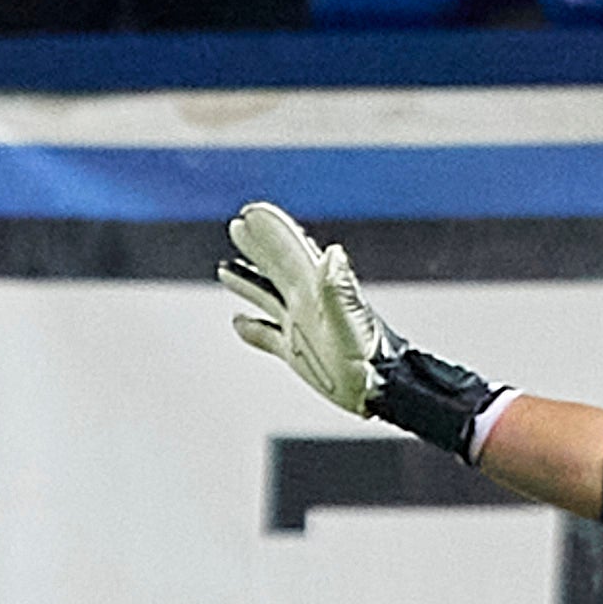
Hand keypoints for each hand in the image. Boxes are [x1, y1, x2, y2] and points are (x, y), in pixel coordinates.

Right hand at [220, 200, 388, 418]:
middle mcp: (307, 303)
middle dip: (258, 246)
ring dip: (247, 282)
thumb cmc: (367, 358)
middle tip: (238, 224)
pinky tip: (237, 321)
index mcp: (317, 289)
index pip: (291, 251)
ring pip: (267, 297)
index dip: (273, 230)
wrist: (378, 390)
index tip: (250, 213)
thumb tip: (332, 252)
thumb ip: (338, 288)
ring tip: (224, 268)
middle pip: (277, 267)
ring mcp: (300, 326)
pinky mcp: (296, 352)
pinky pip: (267, 336)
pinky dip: (251, 328)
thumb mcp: (350, 322)